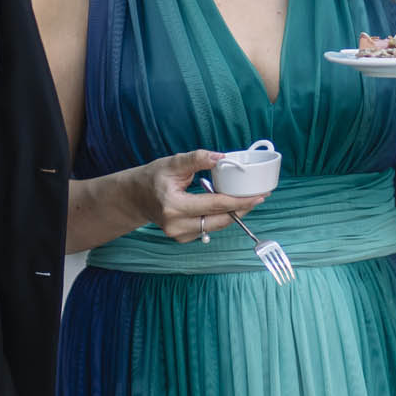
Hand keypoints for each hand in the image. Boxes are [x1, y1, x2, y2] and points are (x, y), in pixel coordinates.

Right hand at [139, 150, 267, 241]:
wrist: (136, 197)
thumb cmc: (153, 178)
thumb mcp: (173, 163)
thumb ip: (197, 159)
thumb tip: (222, 158)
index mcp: (174, 206)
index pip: (215, 205)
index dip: (240, 201)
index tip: (259, 196)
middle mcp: (176, 225)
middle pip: (220, 220)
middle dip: (242, 208)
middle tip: (258, 196)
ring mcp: (179, 235)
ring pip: (216, 226)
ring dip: (232, 213)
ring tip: (244, 199)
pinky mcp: (183, 238)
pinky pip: (209, 228)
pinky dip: (219, 217)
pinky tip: (224, 205)